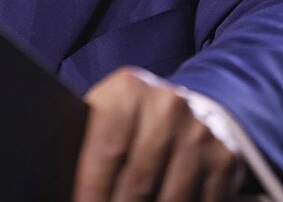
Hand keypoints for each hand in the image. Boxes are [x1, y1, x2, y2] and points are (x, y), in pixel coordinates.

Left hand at [73, 67, 244, 201]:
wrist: (179, 110)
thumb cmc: (125, 122)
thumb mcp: (103, 118)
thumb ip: (85, 142)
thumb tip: (59, 184)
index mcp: (127, 90)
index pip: (107, 150)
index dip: (92, 189)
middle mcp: (167, 105)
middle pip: (137, 181)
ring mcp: (199, 131)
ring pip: (170, 198)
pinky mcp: (223, 157)